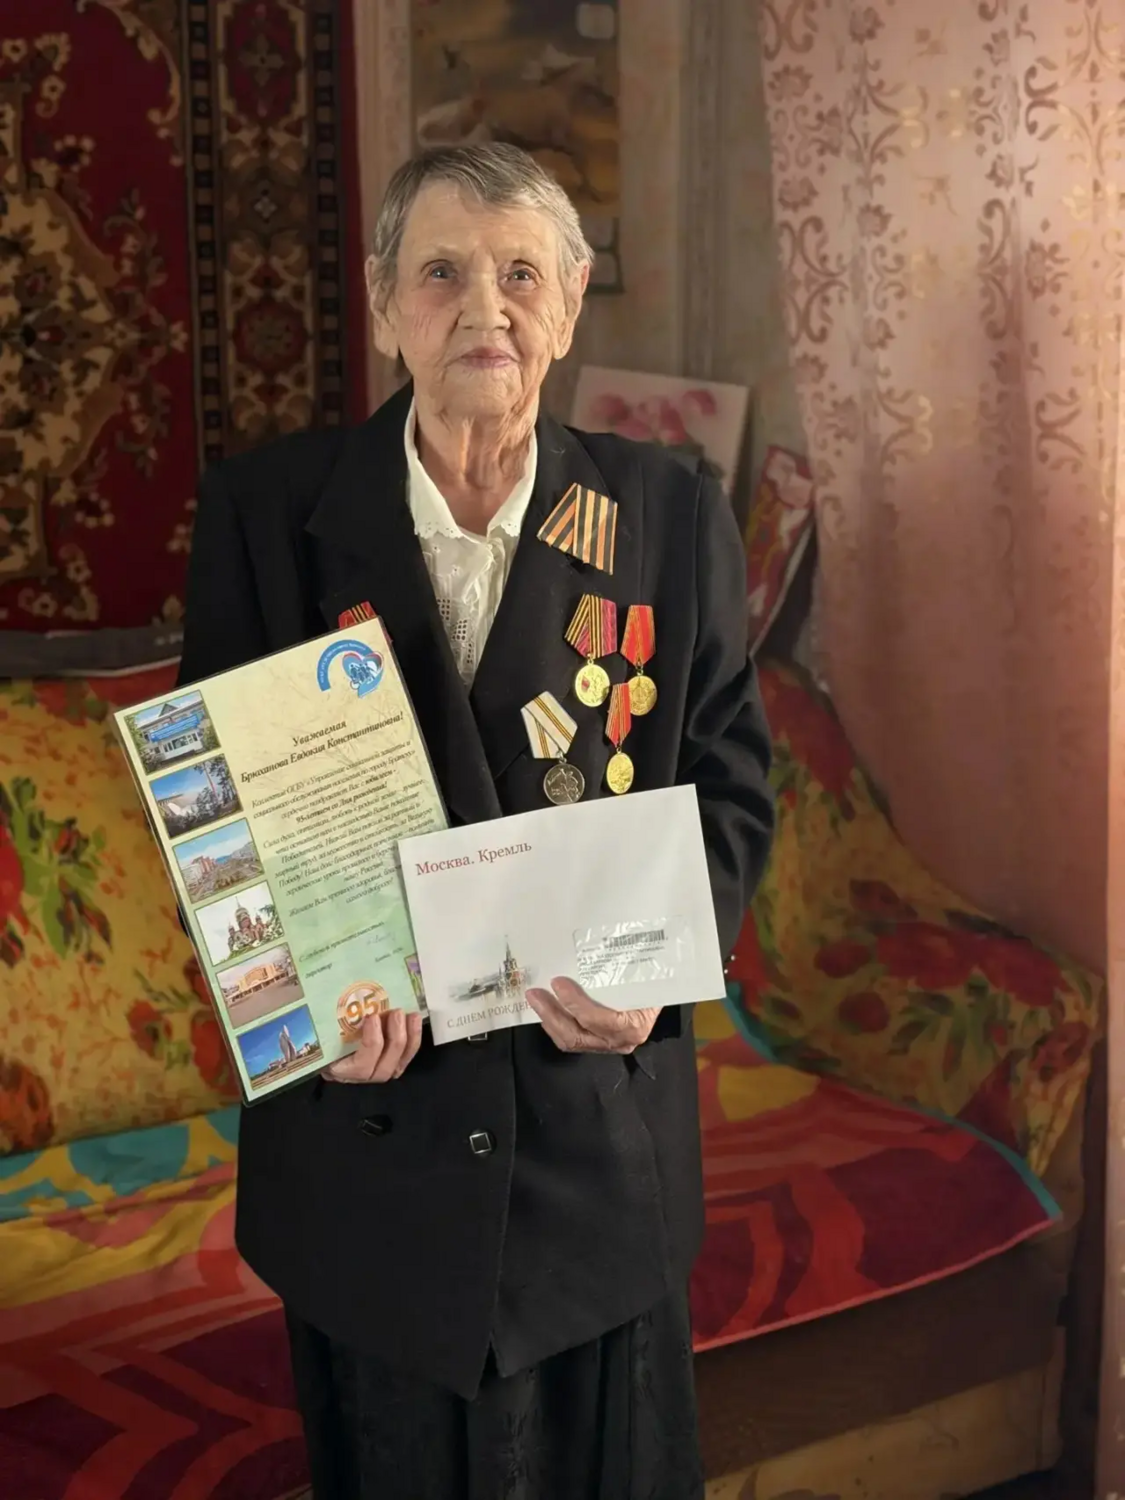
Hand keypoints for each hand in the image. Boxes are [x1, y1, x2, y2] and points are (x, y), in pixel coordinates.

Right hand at [322, 1009, 422, 1083]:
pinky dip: (413, 1040)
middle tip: (396, 1012)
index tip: (372, 1018)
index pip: (359, 1066)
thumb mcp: (319, 1031)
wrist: (322, 1046)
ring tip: (410, 1016)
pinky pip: (406, 1058)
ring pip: (398, 1065)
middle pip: (383, 1068)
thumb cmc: (319, 1036)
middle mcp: (359, 1076)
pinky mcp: (391, 1065)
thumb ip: (323, 1018)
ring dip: (408, 1039)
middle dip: (394, 1038)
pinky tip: (414, 1021)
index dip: (371, 1043)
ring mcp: (377, 1072)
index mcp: (339, 1069)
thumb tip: (316, 987)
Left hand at [526, 977, 659, 1054]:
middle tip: (535, 993)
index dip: (574, 1003)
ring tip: (536, 1001)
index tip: (558, 983)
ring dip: (549, 1020)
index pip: (598, 1019)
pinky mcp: (598, 1044)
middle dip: (552, 1014)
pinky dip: (556, 1026)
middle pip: (578, 1035)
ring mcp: (608, 1046)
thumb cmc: (652, 980)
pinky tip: (547, 1011)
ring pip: (571, 1041)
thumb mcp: (644, 973)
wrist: (663, 994)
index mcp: (634, 1024)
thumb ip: (624, 968)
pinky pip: (573, 1040)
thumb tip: (596, 945)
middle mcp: (621, 1041)